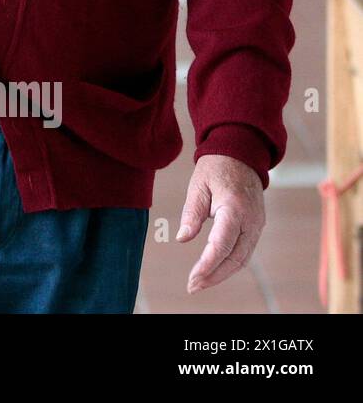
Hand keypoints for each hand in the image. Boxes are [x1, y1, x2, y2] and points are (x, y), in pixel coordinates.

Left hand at [176, 154, 265, 292]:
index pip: (222, 245)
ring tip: (200, 282)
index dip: (208, 265)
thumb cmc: (216, 168)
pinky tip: (214, 270)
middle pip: (236, 258)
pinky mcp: (256, 227)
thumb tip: (183, 239)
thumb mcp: (198, 186)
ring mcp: (257, 225)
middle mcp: (252, 221)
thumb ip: (191, 213)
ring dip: (222, 273)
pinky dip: (230, 263)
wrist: (241, 154)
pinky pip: (245, 251)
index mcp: (235, 209)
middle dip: (214, 276)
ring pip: (242, 258)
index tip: (193, 278)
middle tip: (193, 286)